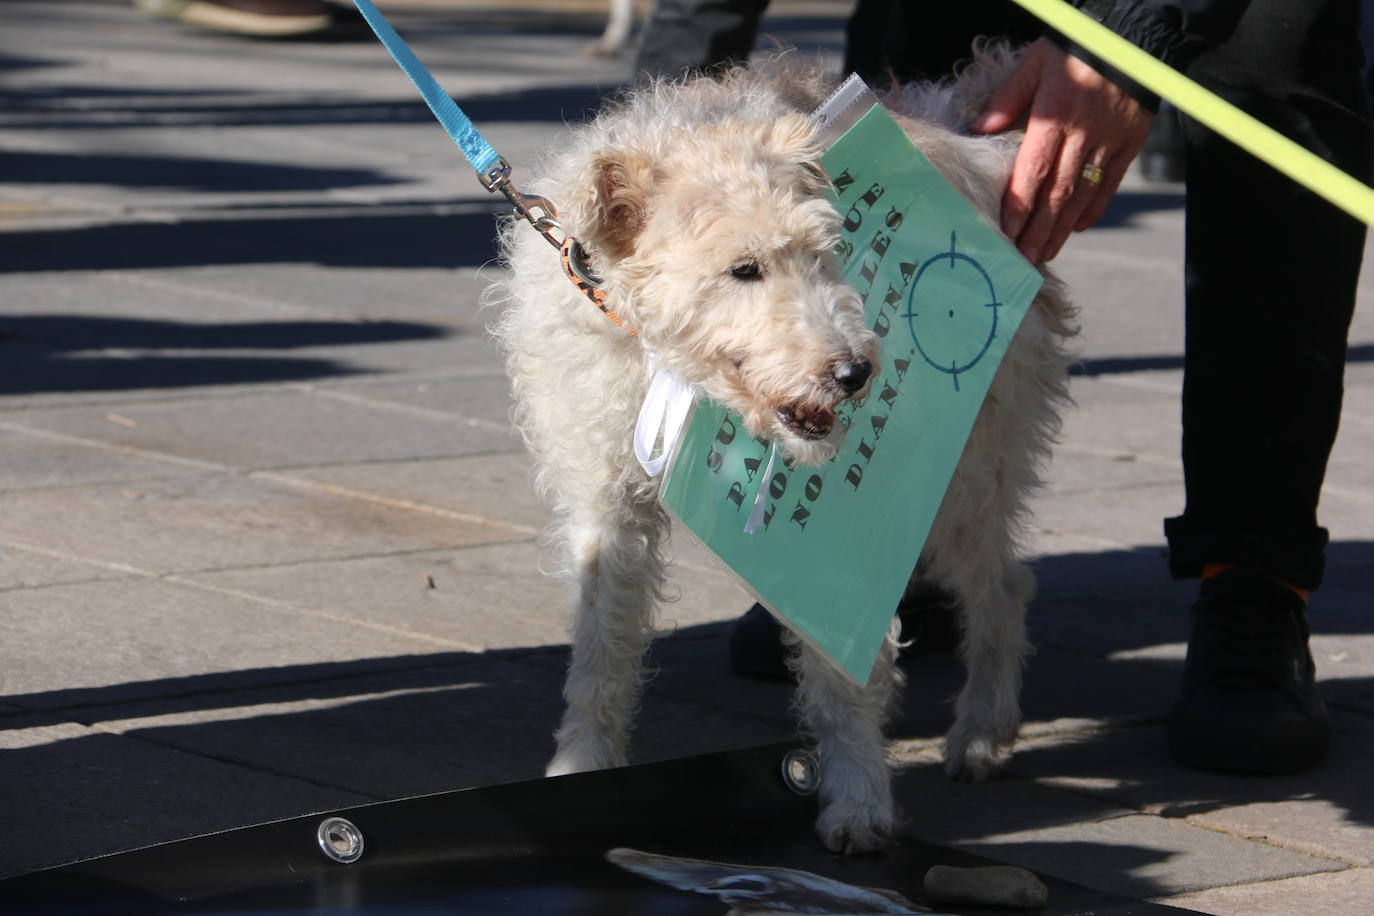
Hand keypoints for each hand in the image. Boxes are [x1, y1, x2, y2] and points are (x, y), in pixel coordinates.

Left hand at [969, 38, 1153, 262]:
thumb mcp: (1036, 63)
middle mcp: (1083, 135)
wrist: (1133, 38)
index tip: (1007, 232)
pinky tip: (1077, 228)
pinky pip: (1110, 184)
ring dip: (1062, 228)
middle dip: (1039, 230)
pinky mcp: (1130, 144)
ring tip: (1046, 253)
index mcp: (1055, 116)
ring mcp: (1109, 142)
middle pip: (1057, 193)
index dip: (1020, 205)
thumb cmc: (1075, 49)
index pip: (1034, 170)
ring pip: (1083, 195)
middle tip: (1024, 259)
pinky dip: (1094, 209)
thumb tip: (979, 130)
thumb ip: (1007, 98)